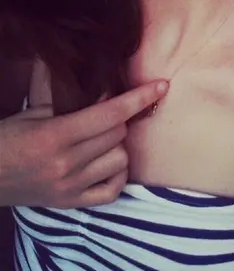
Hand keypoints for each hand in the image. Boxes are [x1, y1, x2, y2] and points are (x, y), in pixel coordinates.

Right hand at [0, 80, 167, 208]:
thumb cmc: (6, 139)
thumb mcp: (32, 113)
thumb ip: (68, 101)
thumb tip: (104, 87)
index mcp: (55, 135)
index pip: (110, 114)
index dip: (139, 97)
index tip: (161, 86)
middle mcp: (67, 163)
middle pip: (118, 134)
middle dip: (120, 118)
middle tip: (106, 114)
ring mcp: (70, 187)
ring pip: (121, 159)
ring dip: (118, 145)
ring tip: (101, 139)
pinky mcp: (71, 203)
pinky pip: (112, 190)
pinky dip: (117, 175)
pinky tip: (106, 163)